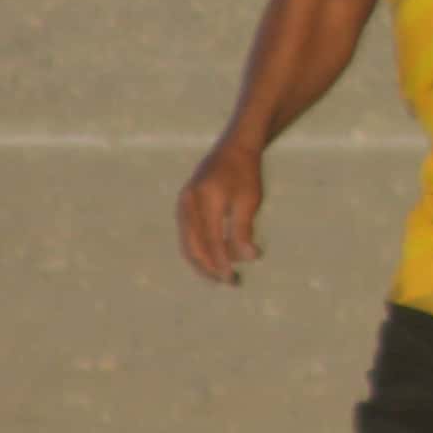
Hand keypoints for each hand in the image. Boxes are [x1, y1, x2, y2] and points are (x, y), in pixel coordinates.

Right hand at [177, 140, 267, 283]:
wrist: (233, 149)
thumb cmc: (245, 174)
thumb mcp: (249, 201)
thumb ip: (244, 230)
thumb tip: (248, 258)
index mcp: (203, 201)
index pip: (211, 241)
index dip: (220, 263)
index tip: (232, 279)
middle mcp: (187, 203)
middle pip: (194, 245)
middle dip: (210, 267)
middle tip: (230, 283)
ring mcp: (183, 204)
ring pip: (188, 242)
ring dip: (203, 261)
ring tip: (221, 276)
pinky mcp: (185, 205)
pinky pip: (188, 233)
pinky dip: (199, 249)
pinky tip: (214, 259)